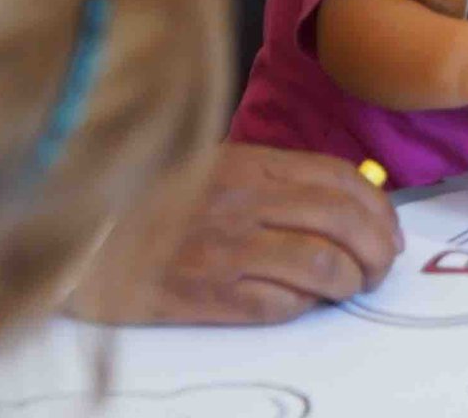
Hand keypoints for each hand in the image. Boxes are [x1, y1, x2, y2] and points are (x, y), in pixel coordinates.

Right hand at [66, 143, 399, 326]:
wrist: (78, 239)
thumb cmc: (148, 204)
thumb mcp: (215, 168)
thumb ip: (272, 179)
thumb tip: (340, 200)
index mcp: (250, 164)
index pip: (340, 178)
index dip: (378, 208)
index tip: (389, 230)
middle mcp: (245, 201)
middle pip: (342, 220)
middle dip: (377, 247)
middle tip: (381, 265)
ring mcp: (228, 248)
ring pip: (323, 263)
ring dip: (351, 280)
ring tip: (352, 286)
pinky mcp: (209, 293)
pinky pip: (281, 303)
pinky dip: (306, 304)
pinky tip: (305, 301)